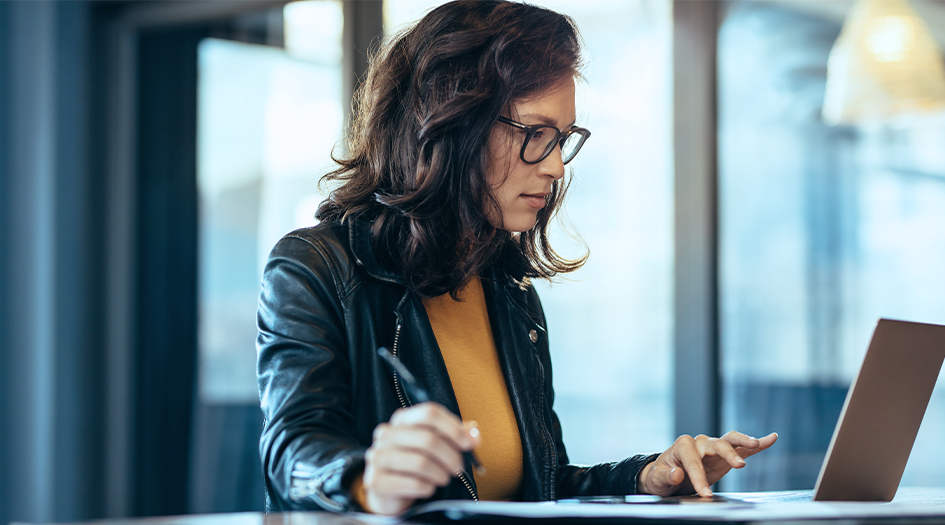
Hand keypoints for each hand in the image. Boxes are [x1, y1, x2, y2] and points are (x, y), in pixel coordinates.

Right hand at [362, 402, 479, 514]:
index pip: (429, 413)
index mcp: (402, 418)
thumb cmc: (415, 462)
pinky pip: (412, 483)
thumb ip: (456, 436)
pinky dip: (427, 487)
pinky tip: (428, 487)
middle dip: (451, 456)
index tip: (468, 444)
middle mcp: (386, 433)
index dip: (453, 428)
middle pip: (428, 439)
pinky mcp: (376, 480)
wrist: (388, 491)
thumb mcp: (436, 443)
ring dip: (440, 473)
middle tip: (458, 468)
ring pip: (421, 462)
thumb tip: (475, 435)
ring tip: (443, 478)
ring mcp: (378, 456)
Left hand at [637, 431, 777, 496]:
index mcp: (682, 446)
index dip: (699, 478)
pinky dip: (757, 444)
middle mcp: (699, 443)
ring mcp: (713, 447)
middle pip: (716, 444)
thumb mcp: (657, 479)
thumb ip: (666, 476)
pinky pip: (743, 448)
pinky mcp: (725, 455)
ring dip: (744, 441)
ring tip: (756, 443)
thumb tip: (677, 474)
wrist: (667, 476)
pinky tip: (771, 438)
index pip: (693, 461)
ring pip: (731, 440)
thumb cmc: (661, 476)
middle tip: (739, 465)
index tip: (705, 494)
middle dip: (728, 454)